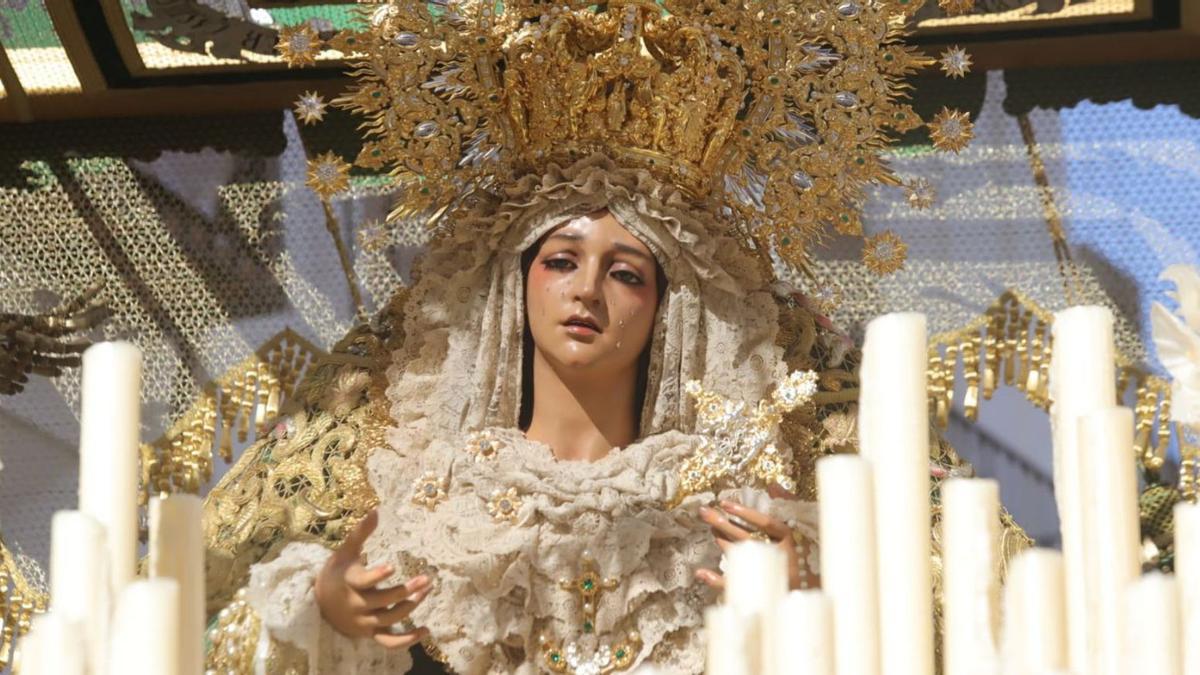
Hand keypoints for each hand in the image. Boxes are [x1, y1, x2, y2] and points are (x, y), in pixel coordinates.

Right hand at [315, 510, 432, 647]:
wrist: (320, 603)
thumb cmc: (337, 572)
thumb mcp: (346, 552)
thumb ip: (361, 533)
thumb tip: (376, 510)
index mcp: (349, 583)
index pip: (363, 581)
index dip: (376, 575)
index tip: (392, 567)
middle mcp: (356, 605)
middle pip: (383, 601)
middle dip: (405, 591)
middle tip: (425, 579)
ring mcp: (364, 622)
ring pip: (390, 618)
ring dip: (410, 606)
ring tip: (426, 590)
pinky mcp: (370, 633)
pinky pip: (389, 642)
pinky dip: (407, 641)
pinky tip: (426, 630)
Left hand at [695, 489, 817, 591]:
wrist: (808, 590)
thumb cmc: (807, 556)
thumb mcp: (802, 528)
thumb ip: (788, 505)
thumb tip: (774, 485)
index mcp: (789, 541)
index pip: (765, 524)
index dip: (745, 513)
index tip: (724, 503)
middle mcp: (777, 556)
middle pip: (746, 537)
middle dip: (723, 523)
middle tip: (704, 512)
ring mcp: (766, 573)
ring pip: (739, 555)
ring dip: (721, 541)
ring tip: (710, 527)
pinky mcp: (757, 589)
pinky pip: (735, 585)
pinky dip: (716, 580)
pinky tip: (701, 572)